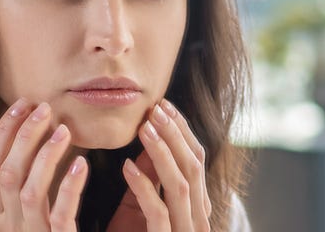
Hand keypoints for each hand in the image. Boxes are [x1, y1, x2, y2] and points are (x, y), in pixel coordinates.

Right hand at [0, 99, 89, 230]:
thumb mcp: (28, 215)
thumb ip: (28, 182)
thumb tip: (39, 134)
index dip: (3, 132)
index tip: (21, 104)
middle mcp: (6, 226)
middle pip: (6, 171)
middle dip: (23, 135)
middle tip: (44, 108)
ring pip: (28, 190)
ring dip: (46, 156)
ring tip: (64, 131)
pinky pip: (60, 214)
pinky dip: (70, 186)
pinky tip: (84, 164)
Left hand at [107, 100, 211, 231]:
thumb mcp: (143, 210)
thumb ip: (152, 183)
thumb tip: (150, 142)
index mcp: (195, 210)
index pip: (196, 161)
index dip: (181, 131)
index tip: (164, 106)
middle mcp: (197, 220)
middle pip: (193, 168)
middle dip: (174, 135)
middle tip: (156, 108)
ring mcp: (184, 231)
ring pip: (180, 186)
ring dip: (161, 153)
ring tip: (144, 128)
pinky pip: (158, 211)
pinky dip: (143, 187)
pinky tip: (127, 167)